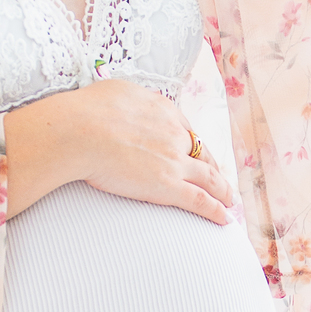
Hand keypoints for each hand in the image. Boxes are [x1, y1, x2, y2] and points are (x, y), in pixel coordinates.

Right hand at [4, 78, 235, 223]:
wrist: (80, 130)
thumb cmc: (87, 110)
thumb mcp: (115, 92)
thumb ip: (128, 99)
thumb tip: (125, 102)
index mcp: (162, 110)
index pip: (185, 129)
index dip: (193, 144)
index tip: (196, 153)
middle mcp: (174, 134)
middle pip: (202, 153)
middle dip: (214, 168)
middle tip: (220, 179)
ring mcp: (173, 161)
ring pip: (209, 178)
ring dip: (223, 191)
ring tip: (229, 201)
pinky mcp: (167, 185)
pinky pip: (200, 200)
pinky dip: (215, 210)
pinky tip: (224, 219)